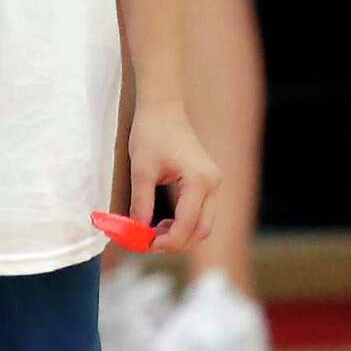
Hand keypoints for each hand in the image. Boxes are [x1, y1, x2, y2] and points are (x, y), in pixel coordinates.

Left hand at [129, 100, 220, 253]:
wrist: (161, 105)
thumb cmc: (151, 132)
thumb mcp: (141, 169)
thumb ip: (141, 203)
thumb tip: (137, 232)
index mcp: (199, 181)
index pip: (187, 225)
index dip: (166, 242)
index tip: (144, 245)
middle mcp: (213, 184)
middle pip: (202, 230)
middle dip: (177, 242)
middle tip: (149, 243)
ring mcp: (213, 183)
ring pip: (203, 223)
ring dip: (181, 233)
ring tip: (153, 231)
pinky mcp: (207, 181)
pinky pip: (200, 211)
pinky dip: (184, 222)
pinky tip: (163, 220)